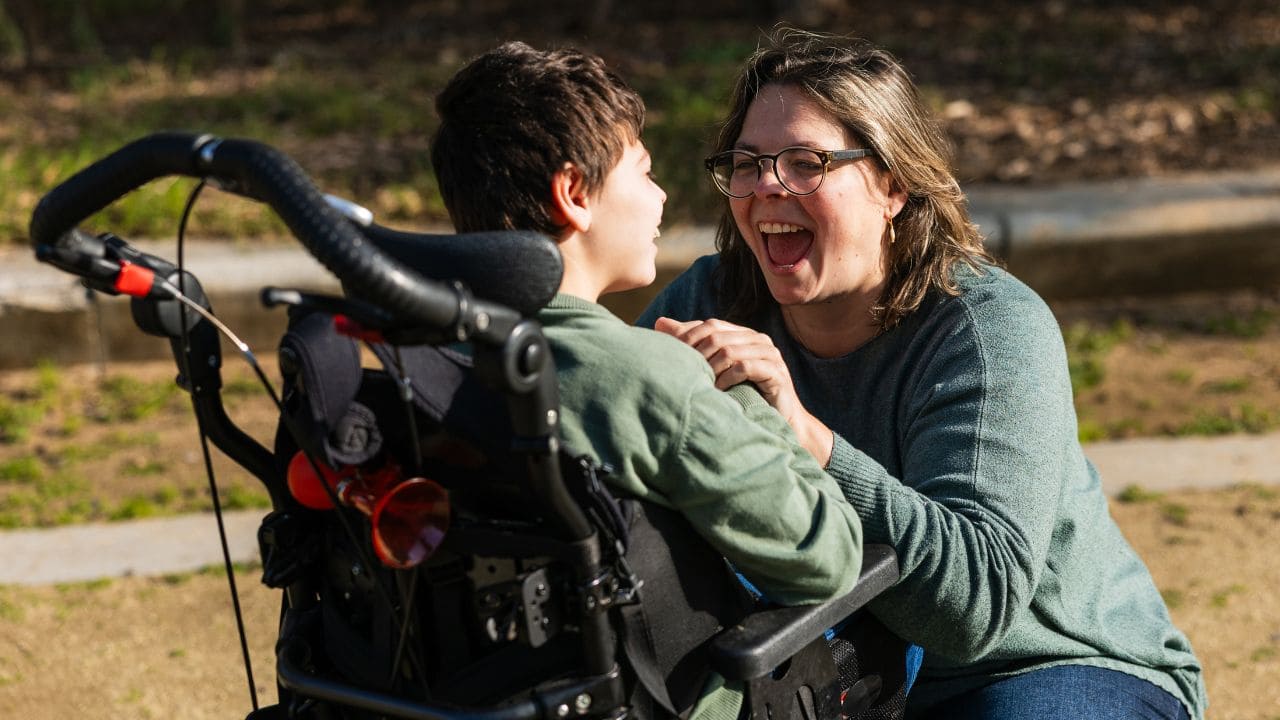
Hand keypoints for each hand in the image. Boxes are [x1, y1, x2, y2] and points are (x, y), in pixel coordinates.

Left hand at [654, 317, 833, 465]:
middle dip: (696, 353)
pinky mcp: (776, 372)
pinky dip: (726, 378)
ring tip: (699, 385)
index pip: (709, 325)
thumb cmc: (744, 396)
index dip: (688, 338)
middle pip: (718, 335)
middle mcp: (757, 339)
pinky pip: (744, 367)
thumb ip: (691, 346)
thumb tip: (660, 322)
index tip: (672, 358)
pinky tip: (717, 391)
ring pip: (729, 350)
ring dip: (710, 368)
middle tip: (683, 374)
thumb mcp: (714, 371)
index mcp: (743, 335)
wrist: (781, 423)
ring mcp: (769, 354)